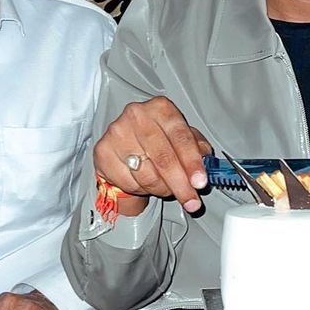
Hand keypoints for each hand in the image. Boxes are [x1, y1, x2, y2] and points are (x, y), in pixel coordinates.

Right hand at [95, 98, 211, 212]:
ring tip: (165, 187)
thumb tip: (206, 164)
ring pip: (146, 174)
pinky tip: (144, 182)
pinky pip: (128, 181)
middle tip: (190, 200)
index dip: (192, 163)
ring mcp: (117, 132)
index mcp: (161, 108)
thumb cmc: (158, 139)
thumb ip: (197, 148)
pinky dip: (140, 189)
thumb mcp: (182, 138)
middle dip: (180, 185)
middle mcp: (137, 115)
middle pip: (163, 158)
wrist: (126, 143)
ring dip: (161, 189)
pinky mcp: (103, 150)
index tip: (200, 182)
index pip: (181, 138)